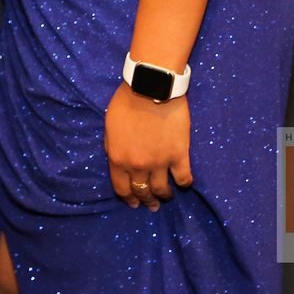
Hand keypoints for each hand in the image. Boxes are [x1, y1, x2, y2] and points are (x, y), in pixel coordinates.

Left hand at [104, 85, 192, 209]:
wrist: (151, 88)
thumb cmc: (126, 102)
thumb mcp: (109, 127)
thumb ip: (112, 147)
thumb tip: (117, 161)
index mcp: (118, 158)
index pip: (121, 188)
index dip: (128, 198)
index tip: (133, 204)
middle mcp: (138, 165)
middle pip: (142, 191)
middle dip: (146, 201)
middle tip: (151, 205)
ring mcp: (160, 162)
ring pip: (162, 190)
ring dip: (163, 196)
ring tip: (166, 197)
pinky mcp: (179, 155)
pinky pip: (183, 178)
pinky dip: (184, 184)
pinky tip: (183, 184)